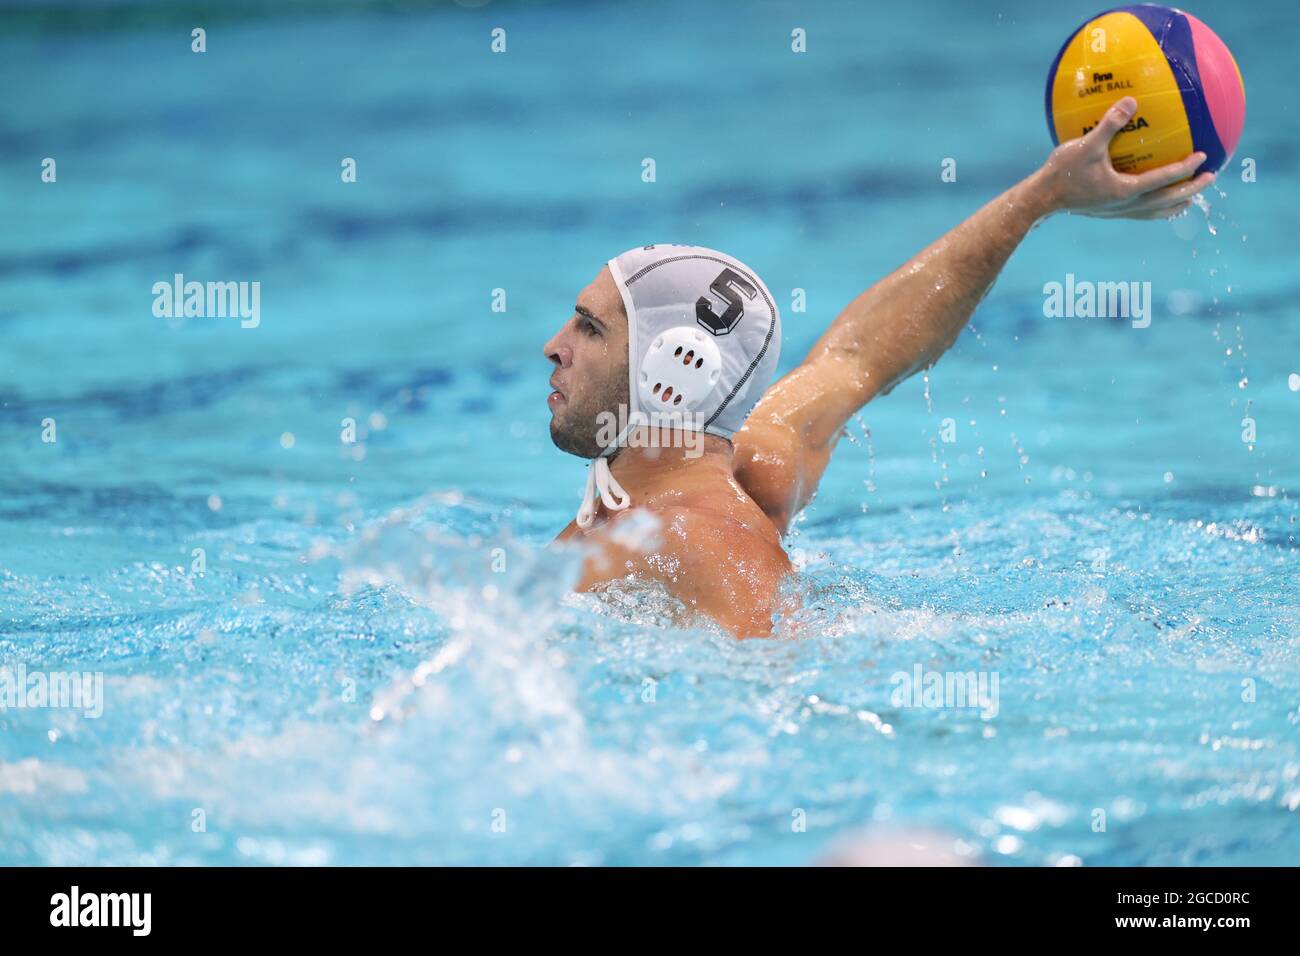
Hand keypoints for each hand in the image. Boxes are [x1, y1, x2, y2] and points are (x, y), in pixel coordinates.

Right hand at [1037, 96, 1214, 219]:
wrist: (1040, 200)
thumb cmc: (1062, 173)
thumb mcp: (1085, 145)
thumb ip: (1109, 124)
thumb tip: (1132, 101)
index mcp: (1124, 190)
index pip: (1163, 179)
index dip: (1185, 168)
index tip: (1203, 156)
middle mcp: (1125, 205)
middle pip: (1167, 201)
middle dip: (1191, 190)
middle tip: (1211, 178)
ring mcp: (1117, 212)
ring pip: (1155, 212)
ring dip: (1175, 204)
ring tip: (1189, 198)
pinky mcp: (1107, 212)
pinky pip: (1140, 212)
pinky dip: (1155, 208)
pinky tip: (1154, 200)